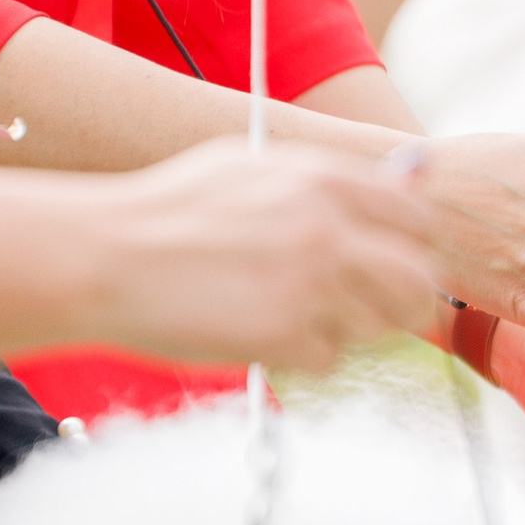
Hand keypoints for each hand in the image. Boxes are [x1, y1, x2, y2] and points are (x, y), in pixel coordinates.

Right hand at [71, 141, 439, 371]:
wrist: (104, 255)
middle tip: (370, 309)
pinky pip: (327, 358)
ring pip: (376, 326)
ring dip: (345, 329)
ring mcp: (309, 285)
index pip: (418, 218)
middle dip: (403, 302)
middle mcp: (327, 229)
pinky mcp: (284, 336)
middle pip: (419, 283)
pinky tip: (257, 328)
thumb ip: (326, 177)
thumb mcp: (251, 165)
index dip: (412, 245)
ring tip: (289, 312)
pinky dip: (300, 354)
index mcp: (323, 179)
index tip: (395, 261)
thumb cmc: (170, 209)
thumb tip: (401, 182)